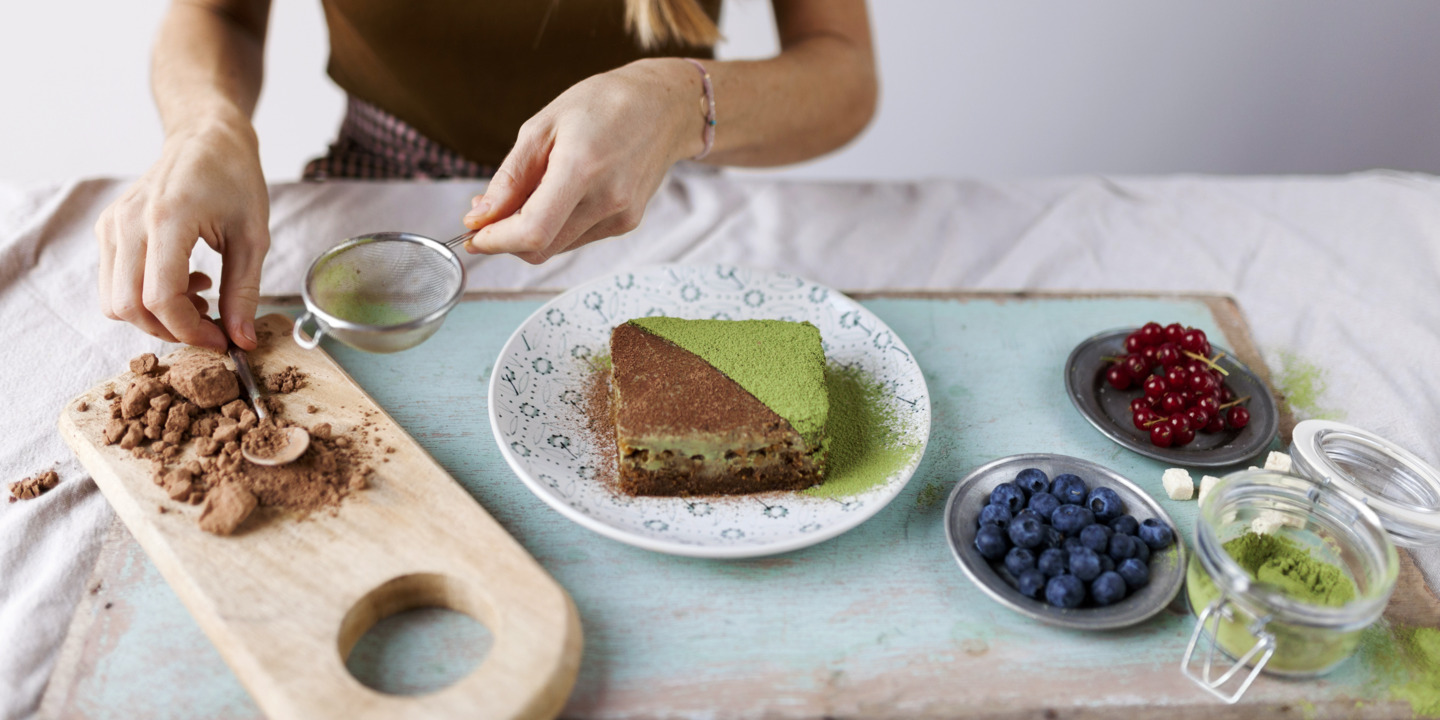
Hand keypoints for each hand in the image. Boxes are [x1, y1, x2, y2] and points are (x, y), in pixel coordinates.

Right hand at [95, 116, 269, 349]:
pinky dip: (144, 298)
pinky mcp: (108, 229)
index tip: (221, 340)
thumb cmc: (234, 179)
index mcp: (166, 219)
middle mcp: (127, 222)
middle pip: (127, 307)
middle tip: (210, 324)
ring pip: (114, 301)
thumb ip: (245, 292)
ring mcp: (111, 225)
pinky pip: (113, 283)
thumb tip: (243, 341)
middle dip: (171, 330)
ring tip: (199, 299)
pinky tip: (183, 281)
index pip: (159, 299)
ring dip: (156, 317)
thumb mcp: (253, 237)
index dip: (190, 331)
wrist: (205, 138)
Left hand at [460, 58, 703, 262]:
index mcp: (582, 167)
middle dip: (506, 237)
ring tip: (529, 191)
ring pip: (556, 247)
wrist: (665, 108)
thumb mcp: (543, 126)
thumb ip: (509, 178)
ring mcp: (621, 216)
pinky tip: (561, 193)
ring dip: (530, 231)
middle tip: (489, 210)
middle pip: (540, 248)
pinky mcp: (626, 223)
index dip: (495, 241)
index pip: (532, 230)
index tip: (473, 234)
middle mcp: (607, 199)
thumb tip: (479, 217)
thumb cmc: (602, 105)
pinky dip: (556, 225)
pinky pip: (576, 238)